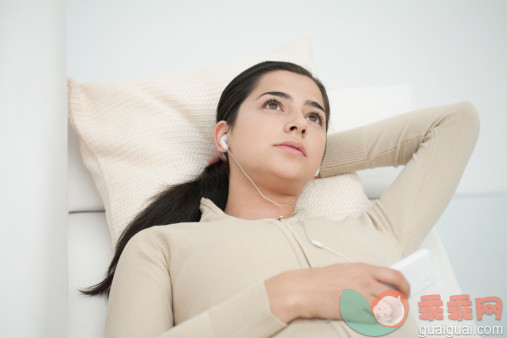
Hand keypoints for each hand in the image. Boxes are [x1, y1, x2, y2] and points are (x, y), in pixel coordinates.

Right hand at [265, 262, 409, 322]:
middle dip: (403, 303)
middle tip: (402, 308)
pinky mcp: (354, 311)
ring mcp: (360, 296)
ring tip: (389, 317)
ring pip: (388, 307)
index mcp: (362, 268)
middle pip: (396, 293)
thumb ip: (361, 275)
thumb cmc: (318, 281)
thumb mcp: (343, 270)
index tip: (405, 291)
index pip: (394, 274)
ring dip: (392, 314)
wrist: (301, 289)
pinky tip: (372, 321)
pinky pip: (373, 319)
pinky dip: (376, 321)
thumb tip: (375, 283)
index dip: (404, 285)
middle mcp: (364, 280)